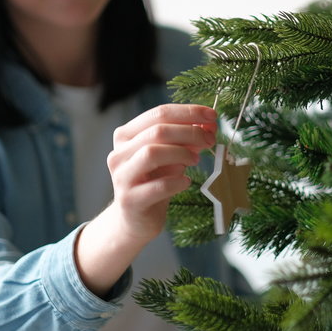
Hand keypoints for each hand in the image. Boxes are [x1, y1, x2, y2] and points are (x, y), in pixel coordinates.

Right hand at [75, 104, 215, 296]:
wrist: (136, 218)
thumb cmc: (155, 180)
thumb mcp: (172, 155)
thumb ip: (188, 139)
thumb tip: (210, 125)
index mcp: (127, 135)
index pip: (159, 113)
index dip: (188, 112)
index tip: (212, 116)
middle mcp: (119, 153)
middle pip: (157, 131)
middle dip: (190, 132)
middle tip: (210, 140)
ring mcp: (122, 176)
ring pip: (152, 153)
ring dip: (181, 153)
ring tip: (195, 160)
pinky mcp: (129, 200)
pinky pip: (157, 186)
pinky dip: (177, 181)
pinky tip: (186, 181)